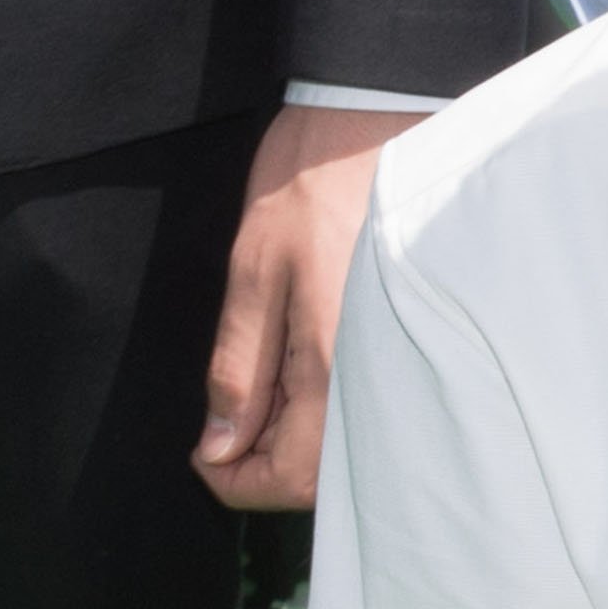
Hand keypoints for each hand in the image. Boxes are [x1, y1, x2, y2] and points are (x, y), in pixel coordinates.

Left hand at [196, 105, 419, 512]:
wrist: (375, 126)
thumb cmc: (311, 184)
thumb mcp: (251, 272)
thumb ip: (236, 367)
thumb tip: (220, 445)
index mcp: (334, 364)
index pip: (292, 476)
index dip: (236, 482)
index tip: (201, 455)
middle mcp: (378, 374)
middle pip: (328, 473)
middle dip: (267, 464)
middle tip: (223, 424)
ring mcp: (399, 360)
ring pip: (349, 444)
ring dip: (296, 438)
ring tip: (257, 390)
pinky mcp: (406, 341)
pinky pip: (367, 404)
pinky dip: (325, 408)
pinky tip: (296, 369)